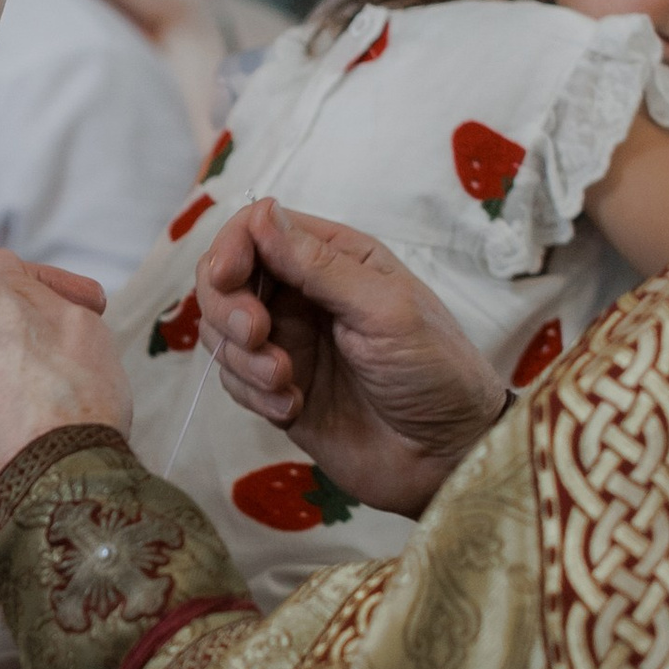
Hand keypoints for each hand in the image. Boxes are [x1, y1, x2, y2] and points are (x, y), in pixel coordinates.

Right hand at [196, 199, 508, 518]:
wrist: (446, 457)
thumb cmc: (436, 372)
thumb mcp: (385, 309)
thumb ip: (319, 264)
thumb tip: (263, 211)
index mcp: (335, 258)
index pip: (257, 229)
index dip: (232, 247)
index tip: (228, 277)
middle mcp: (304, 295)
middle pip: (225, 279)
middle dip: (229, 308)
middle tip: (257, 335)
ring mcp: (288, 343)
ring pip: (222, 333)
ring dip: (242, 358)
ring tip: (287, 381)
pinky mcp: (277, 390)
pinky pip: (234, 381)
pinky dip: (253, 395)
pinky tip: (294, 409)